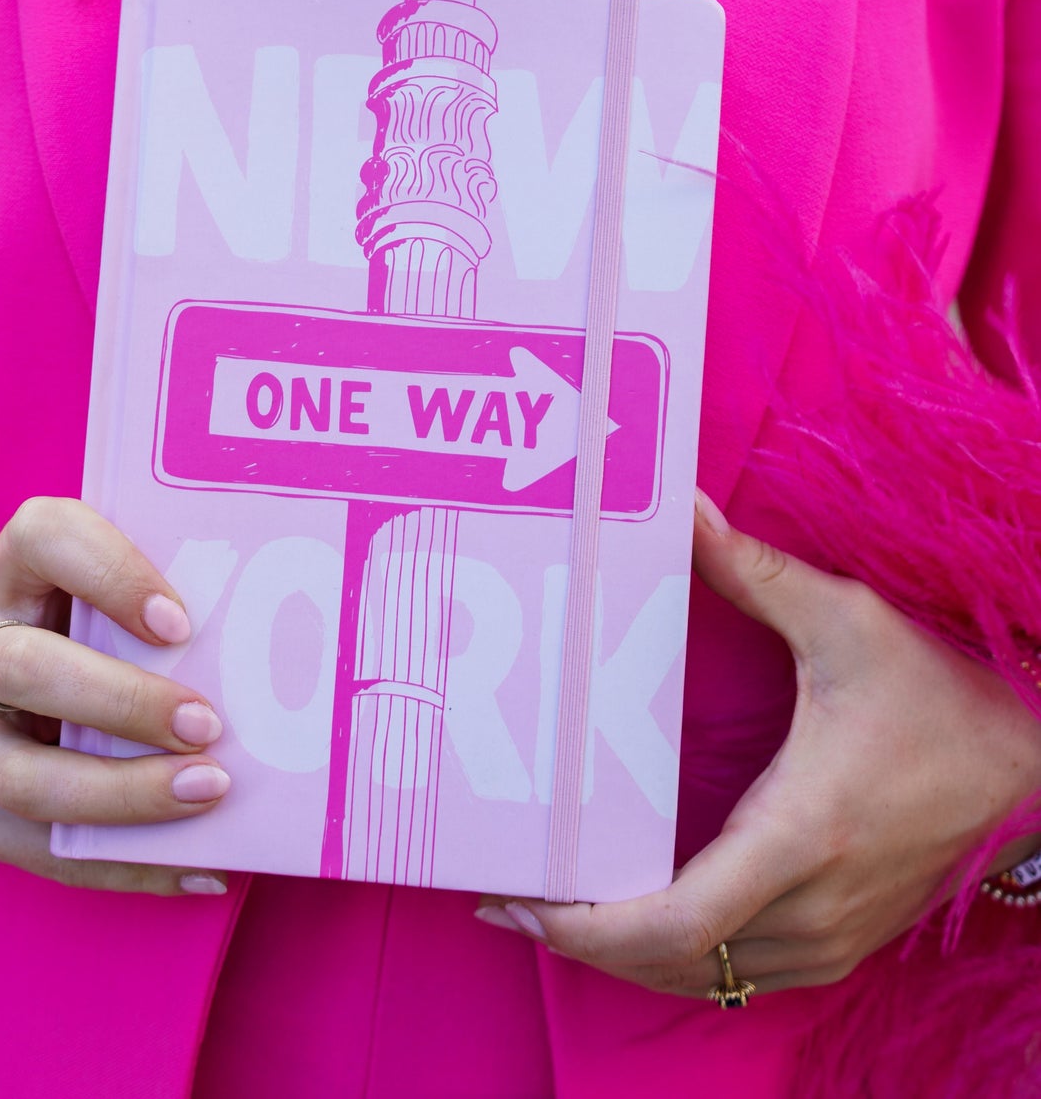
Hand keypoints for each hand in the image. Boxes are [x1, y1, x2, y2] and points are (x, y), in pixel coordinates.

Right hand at [0, 497, 230, 895]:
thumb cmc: (75, 629)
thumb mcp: (98, 593)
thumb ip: (157, 603)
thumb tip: (271, 640)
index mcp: (8, 569)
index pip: (45, 538)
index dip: (111, 575)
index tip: (180, 622)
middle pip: (26, 669)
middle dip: (124, 703)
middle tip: (207, 725)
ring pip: (23, 775)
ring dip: (122, 795)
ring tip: (207, 795)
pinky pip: (36, 850)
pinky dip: (122, 865)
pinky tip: (196, 866)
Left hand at [478, 491, 1040, 994]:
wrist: (1034, 770)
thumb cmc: (941, 698)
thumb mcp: (847, 623)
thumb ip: (755, 573)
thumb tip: (684, 509)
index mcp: (801, 833)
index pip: (678, 920)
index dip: (588, 926)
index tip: (519, 899)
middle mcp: (810, 906)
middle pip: (673, 964)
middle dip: (578, 940)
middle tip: (503, 899)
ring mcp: (829, 936)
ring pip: (703, 981)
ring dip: (619, 959)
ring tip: (548, 911)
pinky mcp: (840, 940)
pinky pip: (738, 976)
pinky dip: (672, 964)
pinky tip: (629, 925)